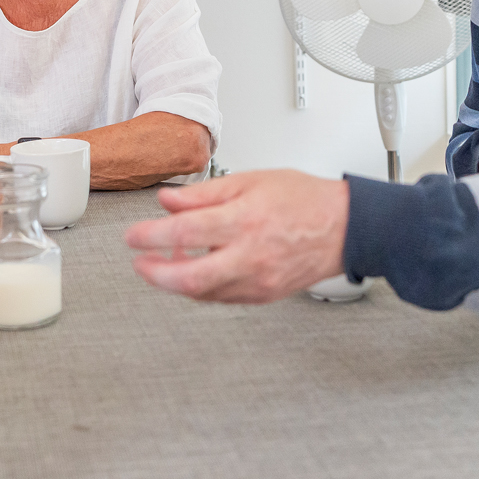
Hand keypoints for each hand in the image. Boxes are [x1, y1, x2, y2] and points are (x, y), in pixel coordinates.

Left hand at [123, 170, 348, 303]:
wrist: (345, 229)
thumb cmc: (303, 200)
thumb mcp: (250, 181)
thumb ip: (204, 194)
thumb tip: (166, 201)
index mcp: (244, 220)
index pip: (185, 233)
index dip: (150, 236)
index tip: (133, 236)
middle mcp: (250, 255)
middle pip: (189, 277)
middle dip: (154, 274)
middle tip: (138, 263)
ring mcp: (257, 281)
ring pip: (202, 293)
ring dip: (175, 281)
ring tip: (165, 262)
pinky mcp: (263, 295)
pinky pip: (220, 298)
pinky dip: (200, 287)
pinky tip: (193, 271)